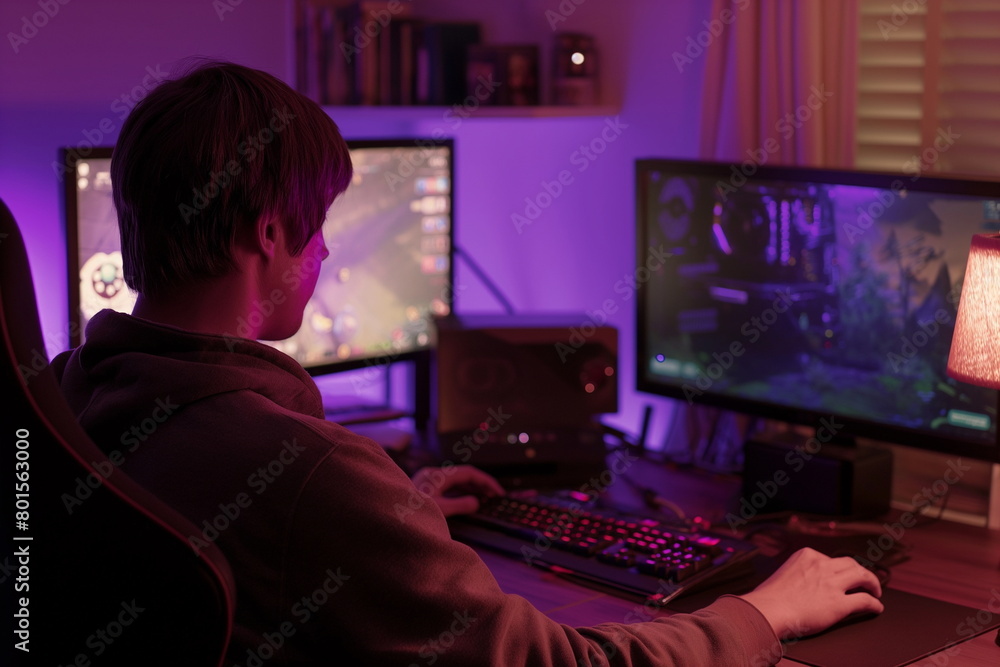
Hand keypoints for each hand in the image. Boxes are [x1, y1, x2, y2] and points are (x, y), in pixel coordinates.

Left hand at [410, 465, 504, 516]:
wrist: (389, 520)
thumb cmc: (411, 515)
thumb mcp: (440, 511)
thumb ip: (460, 505)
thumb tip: (476, 502)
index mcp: (437, 475)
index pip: (468, 472)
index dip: (485, 481)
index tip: (498, 492)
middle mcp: (432, 474)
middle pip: (462, 475)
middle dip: (480, 484)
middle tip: (495, 496)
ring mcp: (427, 481)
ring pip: (455, 481)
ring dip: (470, 489)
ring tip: (485, 498)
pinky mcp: (424, 489)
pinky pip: (447, 487)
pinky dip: (459, 493)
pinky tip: (467, 501)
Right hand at [738, 547, 883, 639]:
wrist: (767, 611)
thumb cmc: (769, 598)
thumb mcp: (784, 573)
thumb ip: (798, 572)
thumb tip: (803, 581)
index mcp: (807, 556)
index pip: (830, 558)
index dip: (839, 568)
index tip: (841, 574)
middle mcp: (822, 565)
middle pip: (851, 563)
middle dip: (860, 572)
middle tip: (864, 580)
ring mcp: (832, 584)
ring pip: (863, 576)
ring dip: (872, 583)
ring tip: (875, 591)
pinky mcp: (839, 604)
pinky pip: (864, 601)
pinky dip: (874, 604)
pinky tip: (876, 607)